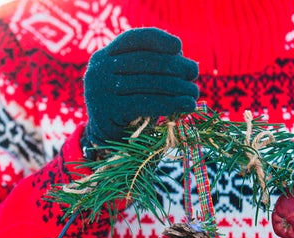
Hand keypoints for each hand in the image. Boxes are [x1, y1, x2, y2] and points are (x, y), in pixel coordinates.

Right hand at [83, 28, 198, 148]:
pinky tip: (187, 105)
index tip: (179, 46)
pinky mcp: (108, 110)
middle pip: (145, 60)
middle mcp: (98, 69)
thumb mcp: (136, 83)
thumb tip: (187, 63)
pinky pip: (147, 103)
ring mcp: (100, 89)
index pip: (133, 39)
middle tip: (194, 72)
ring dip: (178, 87)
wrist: (106, 141)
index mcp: (103, 56)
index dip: (158, 39)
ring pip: (149, 82)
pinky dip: (171, 104)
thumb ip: (153, 68)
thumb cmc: (129, 108)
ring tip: (195, 92)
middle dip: (174, 65)